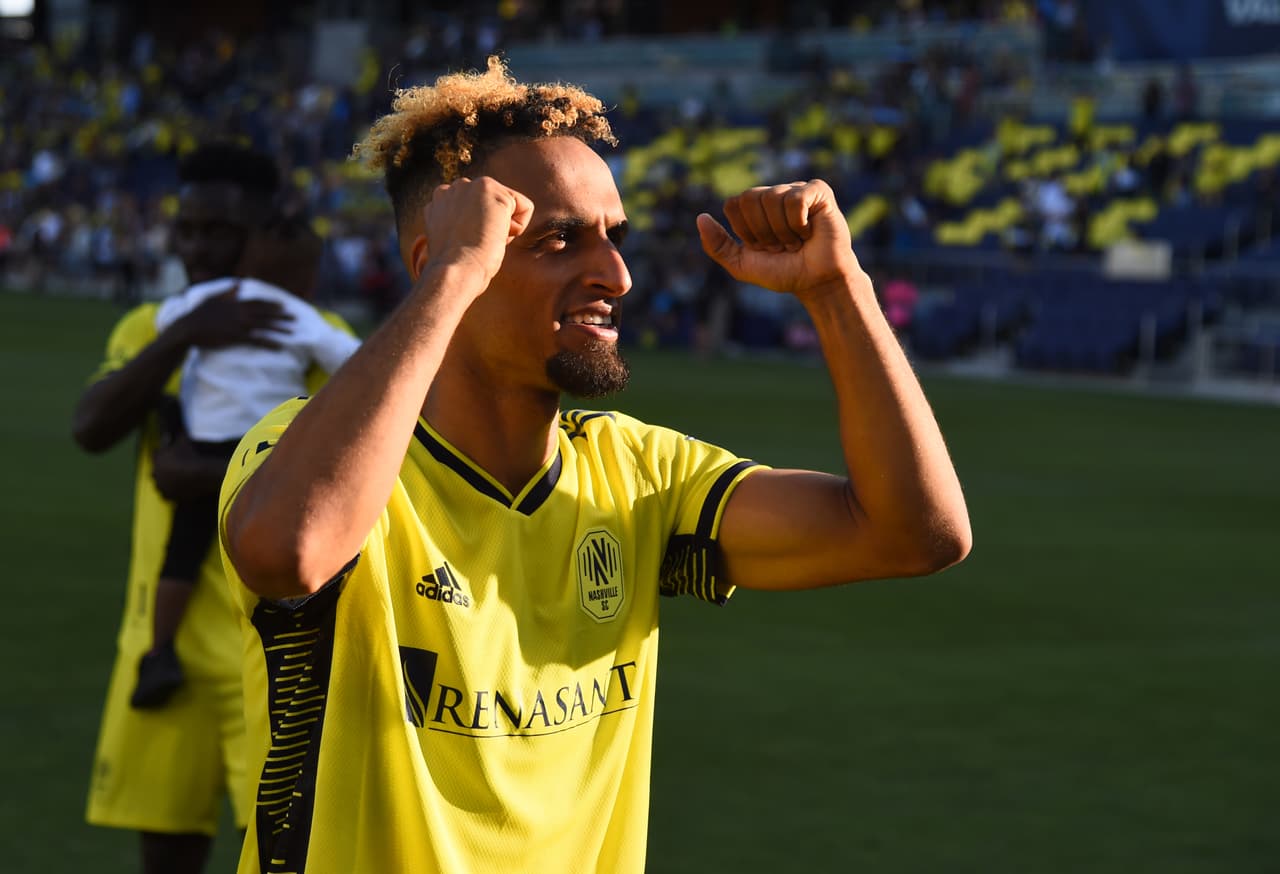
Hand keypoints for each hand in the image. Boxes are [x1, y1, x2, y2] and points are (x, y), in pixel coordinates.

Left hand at [152, 435, 225, 501]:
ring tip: (174, 482)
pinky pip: (169, 496)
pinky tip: (179, 492)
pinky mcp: (170, 496)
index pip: (155, 454)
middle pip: (154, 472)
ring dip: (165, 483)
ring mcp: (163, 486)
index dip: (162, 453)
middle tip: (171, 468)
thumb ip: (179, 434)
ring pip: (160, 486)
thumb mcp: (184, 440)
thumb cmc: (191, 454)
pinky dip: (173, 494)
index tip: (168, 453)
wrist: (200, 473)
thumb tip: (178, 426)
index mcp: (157, 459)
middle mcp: (156, 474)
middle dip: (161, 470)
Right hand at [172, 283, 292, 349]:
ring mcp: (239, 324)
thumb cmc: (198, 313)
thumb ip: (228, 292)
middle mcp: (241, 312)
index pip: (259, 302)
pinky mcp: (236, 337)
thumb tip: (238, 284)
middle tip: (295, 318)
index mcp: (236, 303)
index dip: (272, 304)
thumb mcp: (213, 298)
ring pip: (265, 326)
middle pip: (266, 313)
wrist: (188, 327)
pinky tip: (280, 346)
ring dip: (280, 328)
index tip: (284, 305)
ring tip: (293, 331)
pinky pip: (257, 340)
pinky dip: (270, 343)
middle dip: (282, 315)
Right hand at [416, 176, 533, 289]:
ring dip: (504, 226)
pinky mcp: (490, 188)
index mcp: (442, 201)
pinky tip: (497, 235)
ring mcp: (471, 185)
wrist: (455, 270)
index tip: (467, 246)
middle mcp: (454, 187)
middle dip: (493, 226)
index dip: (481, 233)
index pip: (481, 211)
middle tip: (476, 243)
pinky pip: (525, 207)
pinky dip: (519, 227)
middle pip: (496, 206)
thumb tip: (483, 225)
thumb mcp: (455, 240)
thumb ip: (463, 223)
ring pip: (510, 205)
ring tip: (485, 239)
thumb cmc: (456, 268)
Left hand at [696, 180, 861, 300]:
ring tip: (796, 242)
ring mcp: (796, 190)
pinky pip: (795, 198)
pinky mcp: (818, 191)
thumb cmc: (783, 272)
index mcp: (754, 208)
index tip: (762, 247)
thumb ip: (717, 246)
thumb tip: (700, 217)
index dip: (745, 232)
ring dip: (782, 232)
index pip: (733, 204)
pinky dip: (798, 223)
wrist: (817, 283)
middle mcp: (774, 194)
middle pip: (749, 198)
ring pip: (772, 199)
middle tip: (780, 246)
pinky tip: (809, 232)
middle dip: (762, 232)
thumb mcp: (741, 265)